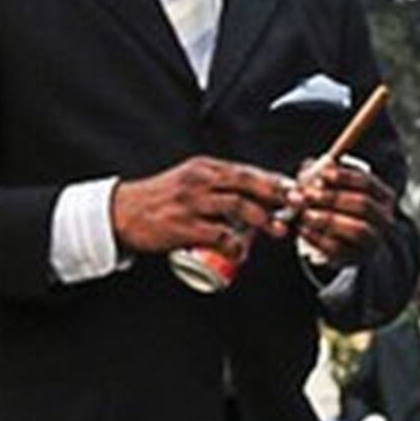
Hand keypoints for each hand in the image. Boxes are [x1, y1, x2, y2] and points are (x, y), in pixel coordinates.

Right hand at [109, 156, 292, 257]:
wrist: (122, 212)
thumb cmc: (160, 200)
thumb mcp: (190, 181)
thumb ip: (218, 184)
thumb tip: (255, 197)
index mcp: (204, 168)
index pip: (247, 171)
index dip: (274, 181)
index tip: (296, 190)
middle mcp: (199, 180)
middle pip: (247, 183)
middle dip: (277, 194)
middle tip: (297, 205)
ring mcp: (191, 202)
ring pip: (237, 206)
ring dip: (263, 219)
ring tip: (278, 230)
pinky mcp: (182, 225)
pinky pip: (217, 234)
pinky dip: (234, 244)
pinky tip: (242, 252)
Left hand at [285, 154, 399, 270]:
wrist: (347, 242)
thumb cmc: (338, 207)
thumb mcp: (333, 188)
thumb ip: (323, 175)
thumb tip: (314, 165)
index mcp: (383, 196)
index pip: (367, 182)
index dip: (344, 176)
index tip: (322, 172)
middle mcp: (384, 219)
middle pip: (364, 204)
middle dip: (333, 198)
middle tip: (307, 195)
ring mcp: (373, 241)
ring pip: (357, 229)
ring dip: (328, 219)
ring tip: (305, 214)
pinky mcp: (355, 258)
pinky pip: (340, 249)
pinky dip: (318, 239)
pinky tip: (303, 230)